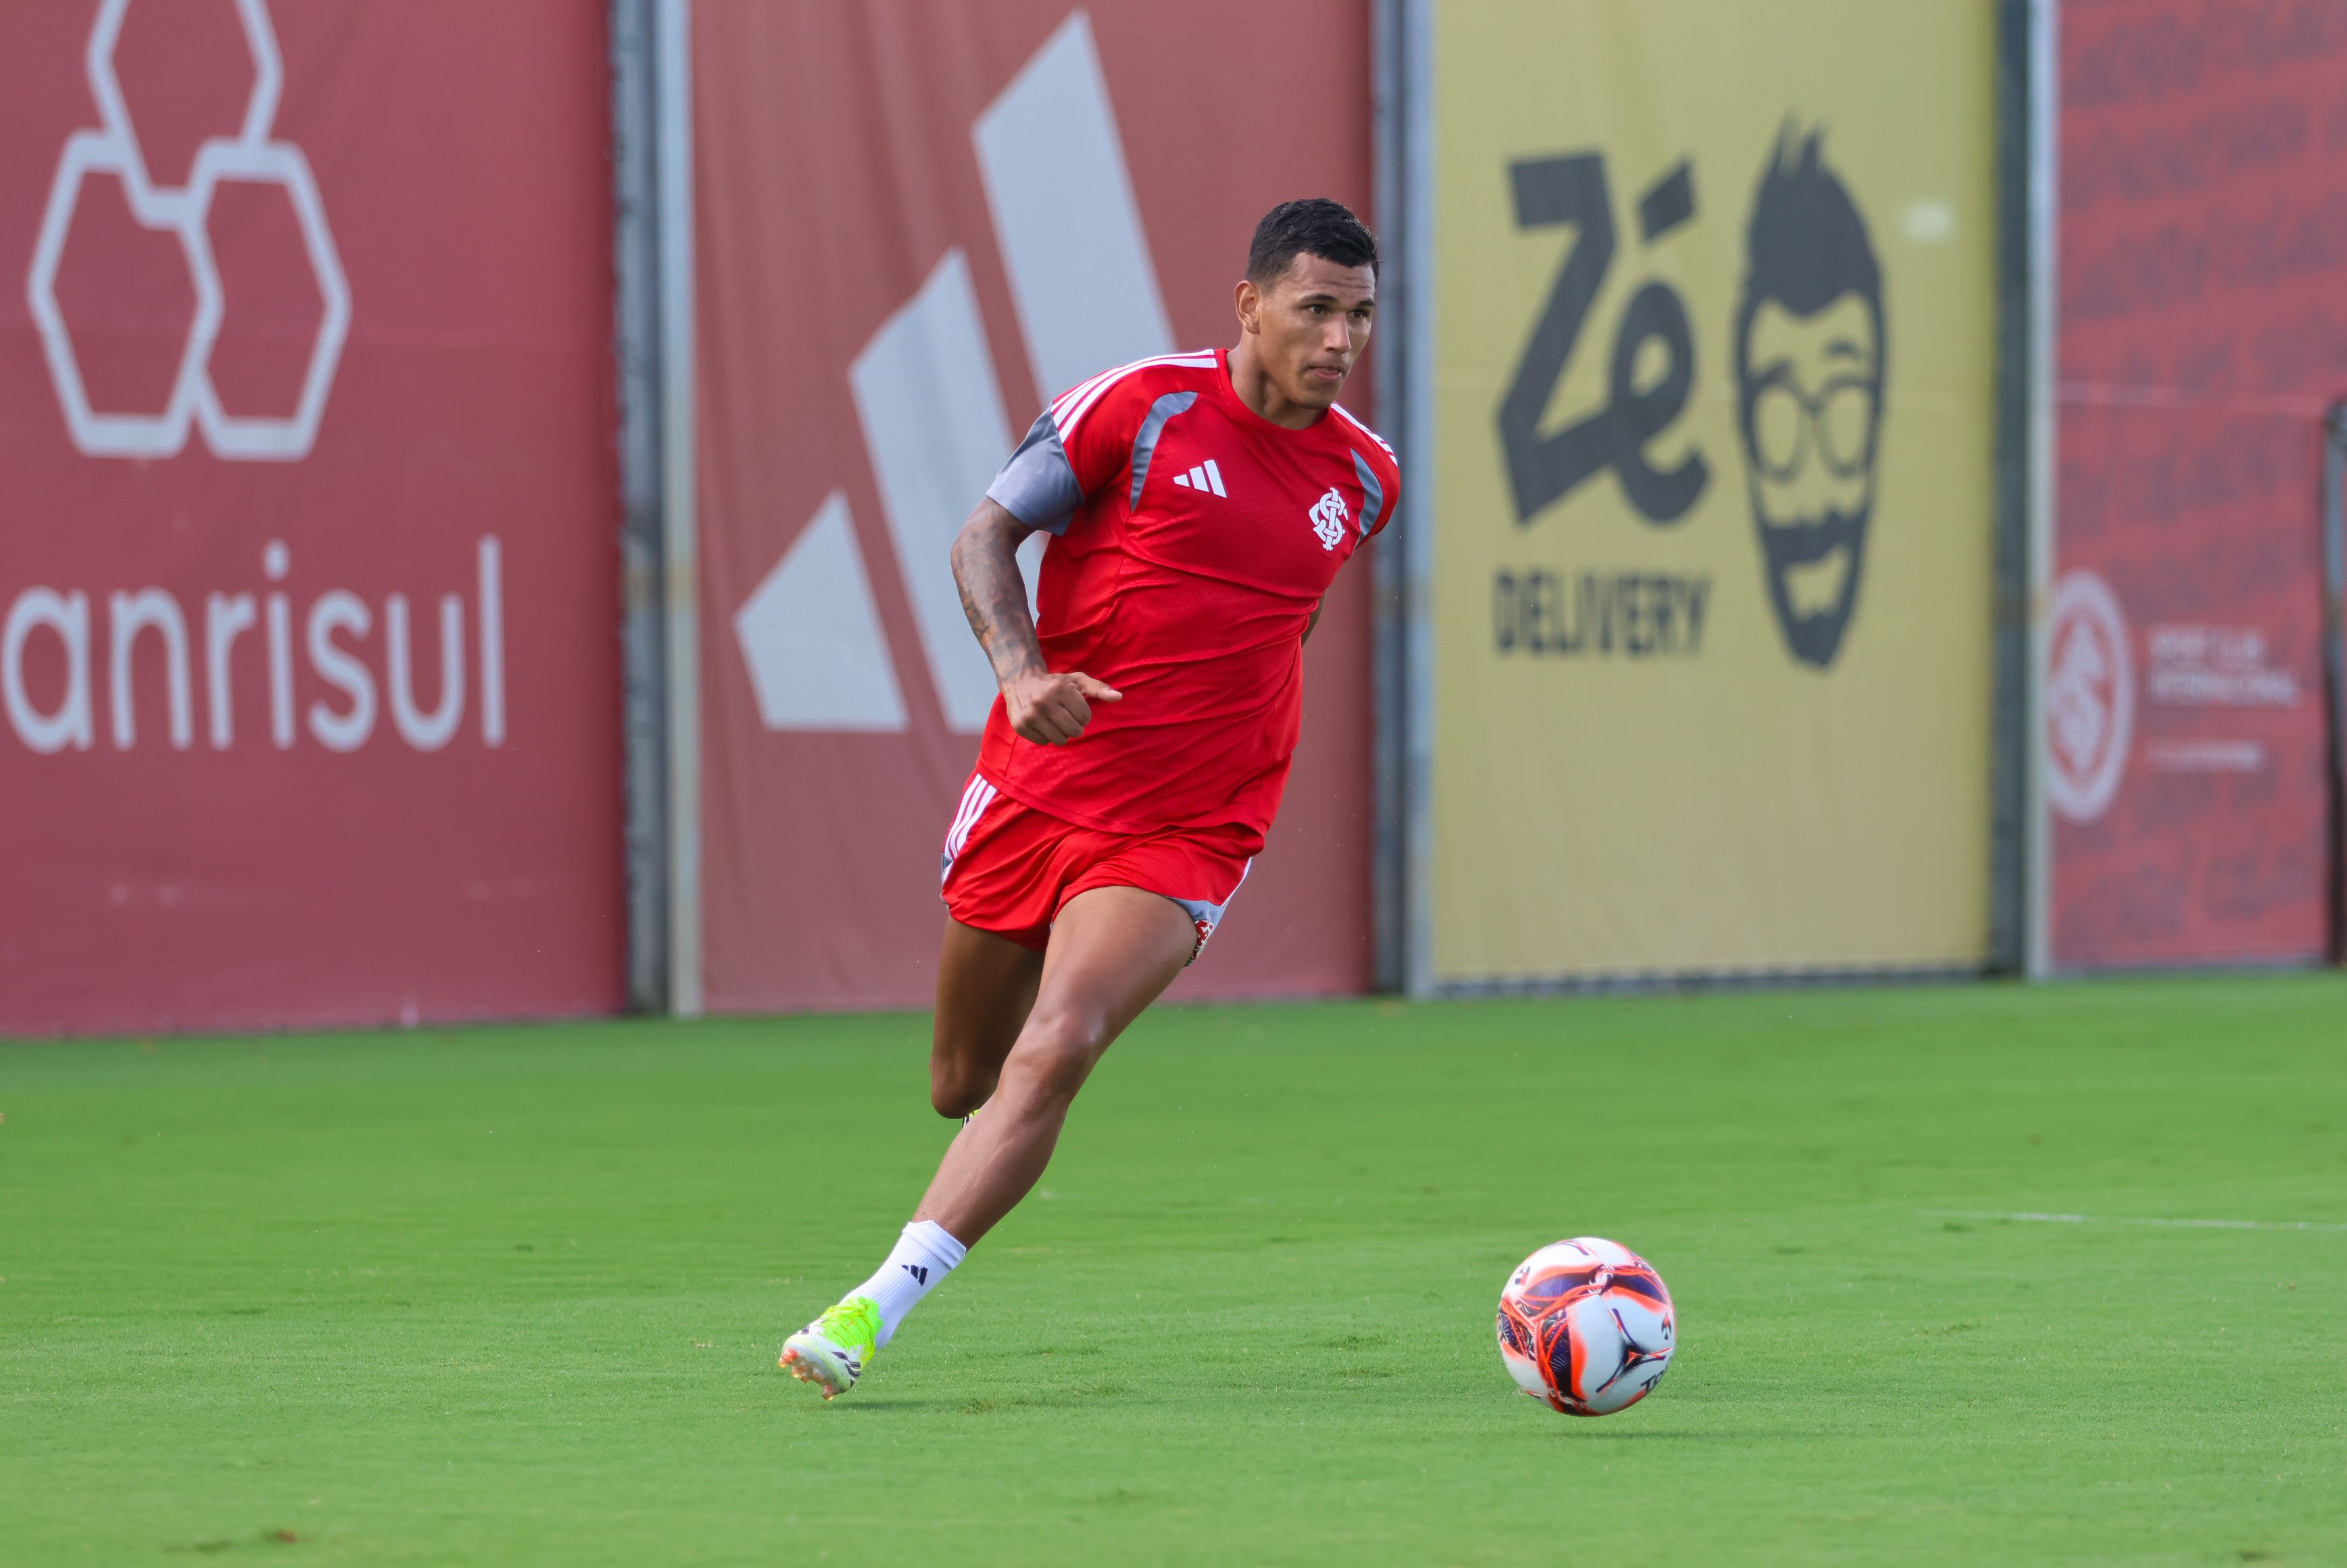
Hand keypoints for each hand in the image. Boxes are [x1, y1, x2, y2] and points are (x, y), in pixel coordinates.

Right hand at [1002, 669, 1119, 744]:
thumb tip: (1118, 697)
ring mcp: (1030, 715)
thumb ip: (1098, 688)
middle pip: (1074, 731)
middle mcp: (1043, 702)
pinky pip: (1044, 742)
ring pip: (1059, 740)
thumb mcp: (1077, 681)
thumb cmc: (1054, 683)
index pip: (1085, 718)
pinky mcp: (1020, 726)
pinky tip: (1042, 723)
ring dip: (1061, 733)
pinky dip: (1046, 735)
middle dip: (1074, 726)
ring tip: (1055, 720)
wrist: (1020, 682)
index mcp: (1059, 690)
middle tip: (1066, 717)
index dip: (1083, 715)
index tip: (1074, 707)